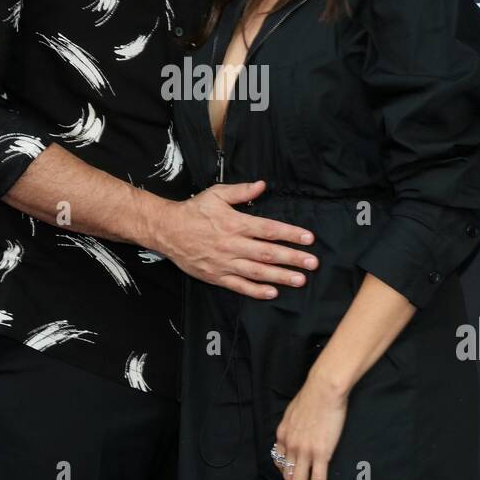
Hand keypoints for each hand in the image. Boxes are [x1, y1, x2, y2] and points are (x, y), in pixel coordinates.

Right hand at [154, 179, 317, 298]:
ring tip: (300, 280)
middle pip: (268, 253)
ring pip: (257, 272)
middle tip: (312, 263)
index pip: (269, 229)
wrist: (167, 230)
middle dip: (292, 258)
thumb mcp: (216, 194)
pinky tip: (272, 293)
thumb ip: (241, 191)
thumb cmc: (193, 211)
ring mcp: (225, 262)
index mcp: (235, 223)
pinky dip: (256, 291)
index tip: (308, 238)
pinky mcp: (216, 276)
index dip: (290, 234)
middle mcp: (232, 244)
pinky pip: (239, 286)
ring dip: (280, 277)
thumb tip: (262, 186)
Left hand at [273, 365, 348, 479]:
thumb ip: (292, 425)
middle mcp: (290, 446)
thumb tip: (295, 432)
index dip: (284, 473)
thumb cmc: (312, 396)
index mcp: (282, 434)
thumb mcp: (293, 411)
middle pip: (287, 475)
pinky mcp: (321, 454)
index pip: (279, 460)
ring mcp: (304, 452)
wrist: (324, 390)